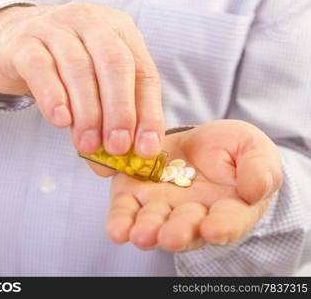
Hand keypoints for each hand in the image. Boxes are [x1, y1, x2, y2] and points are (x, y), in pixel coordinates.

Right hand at [0, 2, 163, 157]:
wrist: (15, 43)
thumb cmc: (64, 68)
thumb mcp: (96, 84)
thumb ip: (110, 117)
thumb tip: (118, 161)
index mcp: (120, 32)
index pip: (143, 73)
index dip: (148, 113)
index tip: (146, 148)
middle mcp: (91, 23)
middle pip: (114, 63)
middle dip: (120, 110)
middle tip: (117, 147)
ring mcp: (55, 27)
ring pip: (79, 68)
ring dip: (87, 113)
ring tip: (88, 144)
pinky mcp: (24, 42)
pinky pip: (41, 68)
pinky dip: (53, 97)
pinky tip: (60, 120)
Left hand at [104, 120, 282, 251]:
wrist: (197, 141)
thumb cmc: (232, 150)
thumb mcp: (254, 151)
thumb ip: (260, 170)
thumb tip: (256, 190)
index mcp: (228, 210)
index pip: (228, 222)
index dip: (222, 227)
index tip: (213, 229)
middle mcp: (192, 216)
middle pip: (185, 228)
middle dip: (178, 232)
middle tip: (170, 236)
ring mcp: (162, 207)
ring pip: (153, 224)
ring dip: (147, 231)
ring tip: (141, 235)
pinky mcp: (135, 194)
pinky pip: (126, 210)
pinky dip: (120, 220)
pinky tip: (117, 230)